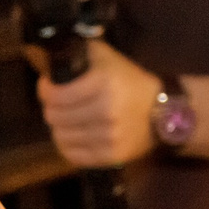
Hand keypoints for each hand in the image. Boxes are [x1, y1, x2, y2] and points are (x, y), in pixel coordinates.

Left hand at [36, 39, 163, 168]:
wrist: (163, 112)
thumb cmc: (131, 82)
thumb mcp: (109, 58)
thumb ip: (80, 52)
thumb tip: (49, 54)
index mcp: (103, 84)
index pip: (56, 95)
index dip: (45, 90)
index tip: (47, 86)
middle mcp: (106, 112)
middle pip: (55, 117)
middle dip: (51, 108)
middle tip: (57, 104)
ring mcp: (109, 137)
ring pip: (61, 137)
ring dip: (59, 128)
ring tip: (66, 120)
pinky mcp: (111, 157)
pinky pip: (74, 155)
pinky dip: (67, 146)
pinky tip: (72, 136)